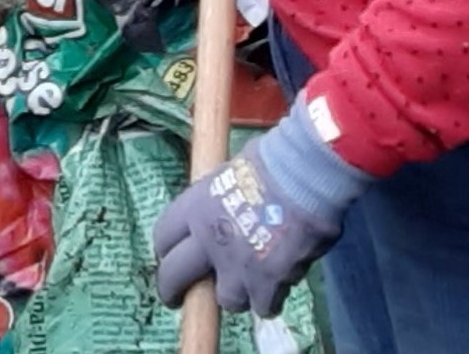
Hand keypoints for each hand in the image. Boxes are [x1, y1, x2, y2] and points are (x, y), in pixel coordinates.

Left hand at [150, 107, 370, 317]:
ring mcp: (235, 267)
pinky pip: (263, 307)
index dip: (165, 252)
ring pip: (225, 300)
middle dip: (174, 291)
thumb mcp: (229, 174)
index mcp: (194, 207)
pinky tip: (279, 286)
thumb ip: (218, 201)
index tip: (168, 260)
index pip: (163, 237)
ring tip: (250, 283)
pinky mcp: (266, 284)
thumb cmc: (271, 162)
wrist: (306, 176)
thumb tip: (221, 207)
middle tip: (181, 299)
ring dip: (238, 294)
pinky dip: (271, 300)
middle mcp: (207, 241)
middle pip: (174, 277)